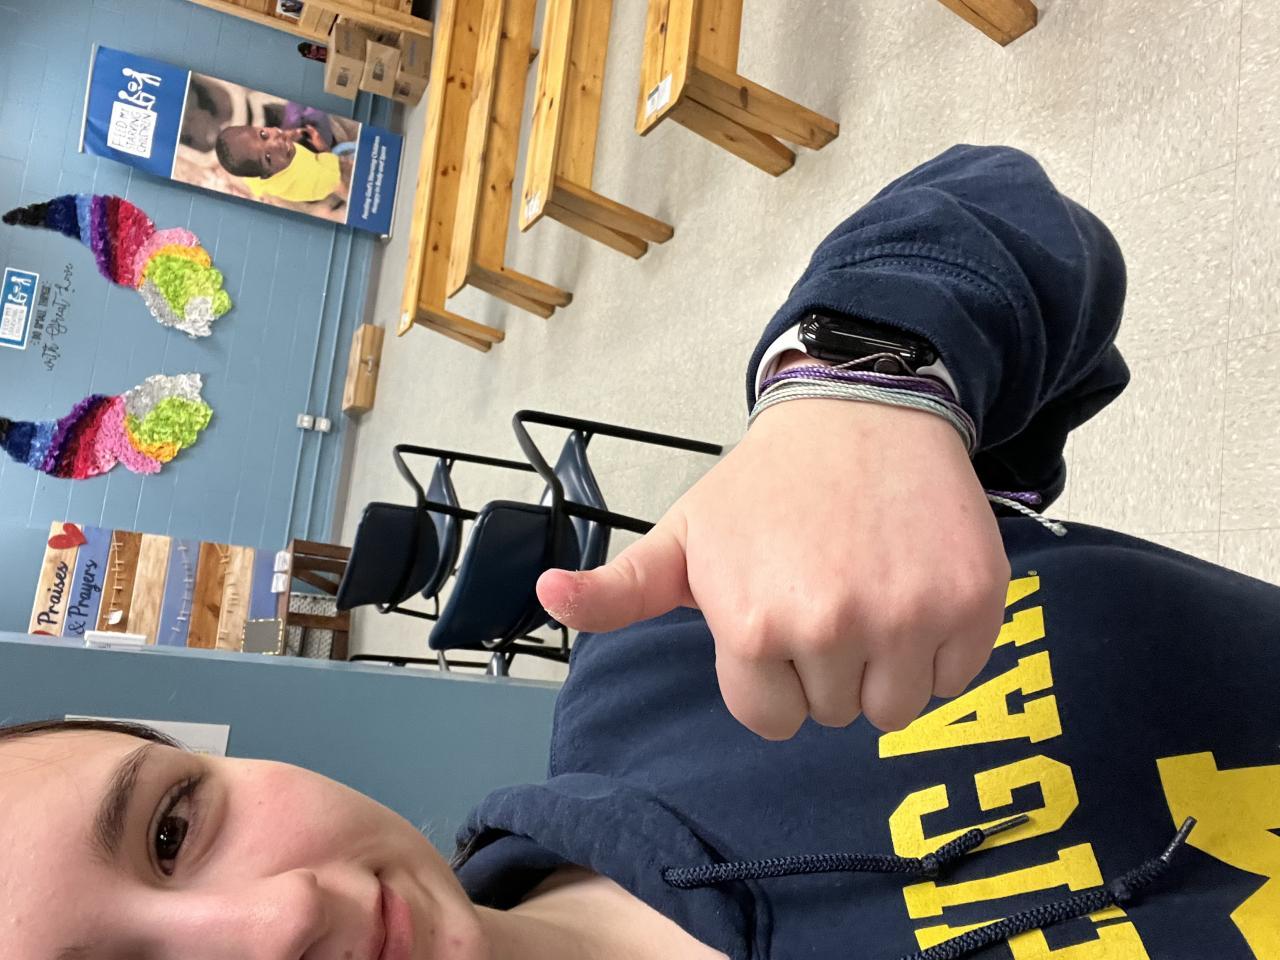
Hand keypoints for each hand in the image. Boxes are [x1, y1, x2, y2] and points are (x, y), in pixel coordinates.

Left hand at [536, 397, 1010, 739]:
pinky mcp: (973, 603)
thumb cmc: (765, 485)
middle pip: (832, 715)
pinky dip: (938, 649)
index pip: (770, 720)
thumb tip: (547, 594)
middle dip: (824, 669)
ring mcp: (909, 617)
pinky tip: (914, 589)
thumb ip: (617, 587)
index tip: (778, 617)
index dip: (771, 673)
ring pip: (896, 709)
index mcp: (751, 624)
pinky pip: (954, 679)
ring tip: (870, 595)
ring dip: (883, 668)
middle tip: (826, 592)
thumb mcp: (685, 533)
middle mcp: (831, 628)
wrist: (863, 411)